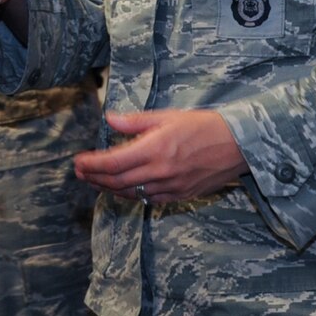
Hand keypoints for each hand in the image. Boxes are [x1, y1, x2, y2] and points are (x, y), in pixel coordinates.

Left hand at [74, 110, 246, 205]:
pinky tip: (123, 189)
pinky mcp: (180, 195)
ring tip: (95, 181)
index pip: (113, 163)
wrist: (238, 145)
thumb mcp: (168, 116)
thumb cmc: (204, 126)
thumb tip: (110, 120)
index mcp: (155, 149)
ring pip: (131, 193)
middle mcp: (160, 172)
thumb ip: (136, 122)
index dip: (91, 165)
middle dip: (94, 178)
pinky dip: (132, 195)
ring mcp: (170, 187)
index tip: (78, 162)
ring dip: (109, 189)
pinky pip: (149, 199)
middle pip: (117, 182)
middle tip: (80, 173)